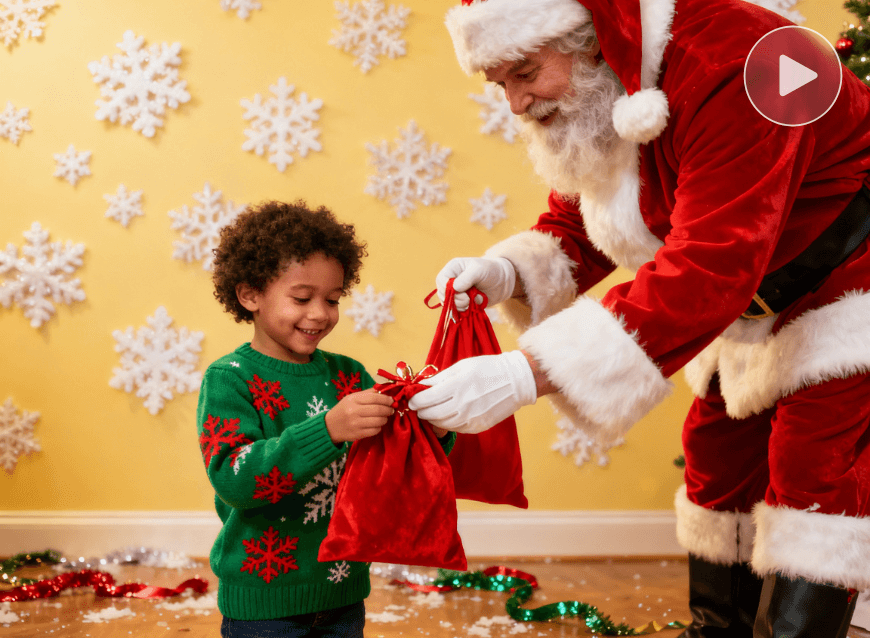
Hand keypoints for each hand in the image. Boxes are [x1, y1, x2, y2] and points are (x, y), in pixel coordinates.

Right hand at [325, 389, 393, 443]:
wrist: (329, 427)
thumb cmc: (343, 410)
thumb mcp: (352, 398)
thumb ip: (367, 394)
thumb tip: (384, 389)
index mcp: (353, 400)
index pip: (374, 397)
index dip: (386, 399)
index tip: (392, 400)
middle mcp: (354, 411)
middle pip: (378, 409)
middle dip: (388, 409)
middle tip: (391, 409)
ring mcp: (355, 424)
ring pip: (378, 421)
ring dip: (385, 419)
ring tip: (384, 417)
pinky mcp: (357, 434)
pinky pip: (374, 431)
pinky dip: (379, 427)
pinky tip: (377, 425)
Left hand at [408, 351, 535, 432]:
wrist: (516, 382)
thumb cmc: (487, 369)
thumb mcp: (462, 366)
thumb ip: (440, 378)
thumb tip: (421, 386)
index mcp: (457, 385)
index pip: (426, 399)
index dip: (415, 400)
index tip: (412, 399)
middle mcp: (463, 404)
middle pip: (431, 414)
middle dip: (421, 411)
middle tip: (418, 407)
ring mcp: (471, 418)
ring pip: (441, 424)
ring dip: (432, 419)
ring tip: (431, 411)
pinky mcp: (477, 427)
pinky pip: (455, 428)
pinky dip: (447, 423)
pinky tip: (447, 415)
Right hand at [435, 257, 515, 310]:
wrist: (502, 282)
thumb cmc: (491, 270)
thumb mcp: (480, 269)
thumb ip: (467, 278)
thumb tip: (455, 288)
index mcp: (452, 269)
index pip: (441, 281)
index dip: (449, 290)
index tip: (464, 293)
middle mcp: (450, 281)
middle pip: (443, 294)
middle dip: (456, 300)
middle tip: (469, 300)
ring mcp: (455, 293)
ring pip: (448, 304)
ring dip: (460, 307)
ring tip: (472, 302)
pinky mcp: (460, 303)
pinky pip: (455, 311)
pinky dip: (463, 311)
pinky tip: (471, 307)